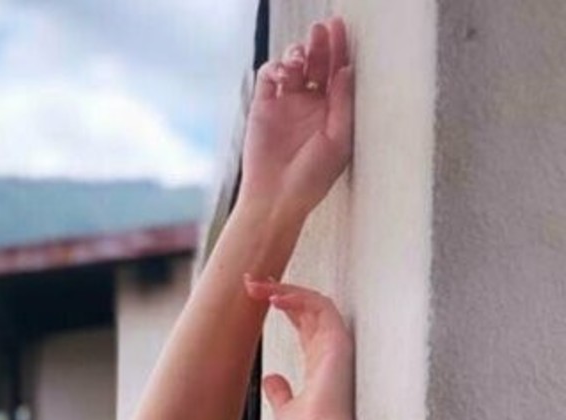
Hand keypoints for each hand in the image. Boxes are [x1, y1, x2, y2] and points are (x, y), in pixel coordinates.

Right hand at [238, 17, 354, 220]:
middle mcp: (310, 105)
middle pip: (317, 63)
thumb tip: (347, 69)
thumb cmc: (310, 180)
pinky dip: (275, 68)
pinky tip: (282, 75)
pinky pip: (268, 76)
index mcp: (332, 112)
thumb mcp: (338, 141)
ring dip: (297, 54)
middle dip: (319, 43)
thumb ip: (343, 103)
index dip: (339, 48)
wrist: (275, 200)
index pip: (337, 72)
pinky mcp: (263, 108)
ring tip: (299, 61)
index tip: (339, 28)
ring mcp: (286, 105)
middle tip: (320, 30)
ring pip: (293, 65)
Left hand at [242, 278, 354, 419]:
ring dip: (284, 289)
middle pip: (306, 307)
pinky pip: (320, 306)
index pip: (303, 323)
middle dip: (278, 290)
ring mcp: (336, 344)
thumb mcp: (285, 411)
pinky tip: (274, 296)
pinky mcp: (337, 342)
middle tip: (251, 283)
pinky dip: (298, 297)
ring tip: (256, 285)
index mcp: (320, 363)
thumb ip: (279, 392)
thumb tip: (270, 379)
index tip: (258, 297)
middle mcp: (329, 350)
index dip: (283, 306)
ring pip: (312, 301)